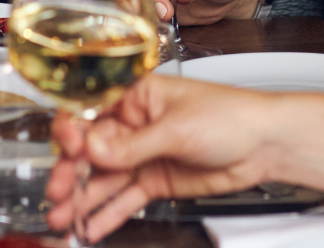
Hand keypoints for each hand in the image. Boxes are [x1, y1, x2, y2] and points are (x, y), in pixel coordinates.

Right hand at [49, 74, 283, 240]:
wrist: (265, 145)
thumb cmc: (230, 115)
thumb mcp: (177, 128)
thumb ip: (133, 144)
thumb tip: (94, 149)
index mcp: (137, 97)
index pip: (92, 113)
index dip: (74, 132)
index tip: (68, 148)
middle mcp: (135, 126)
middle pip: (92, 151)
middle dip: (72, 173)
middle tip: (58, 193)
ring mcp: (144, 155)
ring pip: (105, 179)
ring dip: (83, 199)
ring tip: (63, 219)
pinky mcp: (155, 181)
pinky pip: (125, 199)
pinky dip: (107, 214)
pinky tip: (89, 226)